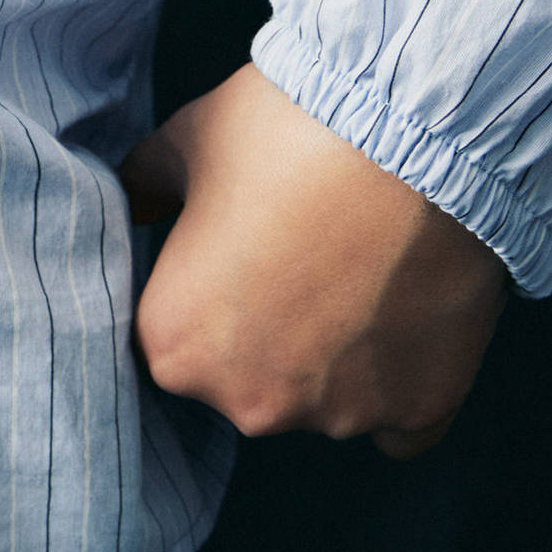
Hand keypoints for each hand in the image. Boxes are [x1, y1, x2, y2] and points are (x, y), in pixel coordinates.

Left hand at [124, 65, 506, 459]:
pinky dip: (403, 387)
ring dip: (338, 358)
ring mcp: (339, 415)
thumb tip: (132, 203)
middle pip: (249, 383)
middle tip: (303, 257)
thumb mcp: (190, 141)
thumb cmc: (288, 129)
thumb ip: (145, 185)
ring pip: (326, 402)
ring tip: (362, 270)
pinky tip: (405, 323)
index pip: (177, 343)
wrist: (415, 126)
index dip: (208, 295)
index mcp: (176, 346)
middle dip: (269, 334)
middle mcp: (249, 402)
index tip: (241, 254)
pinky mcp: (420, 409)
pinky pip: (402, 425)